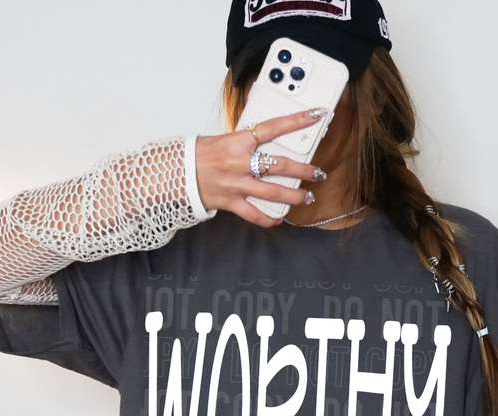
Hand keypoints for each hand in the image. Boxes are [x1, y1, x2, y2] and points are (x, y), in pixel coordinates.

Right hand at [195, 109, 328, 226]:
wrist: (179, 173)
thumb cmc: (202, 154)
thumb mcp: (227, 139)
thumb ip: (249, 141)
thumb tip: (272, 137)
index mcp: (239, 141)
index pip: (273, 127)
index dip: (296, 120)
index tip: (316, 114)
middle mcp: (240, 163)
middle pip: (280, 166)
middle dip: (304, 170)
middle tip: (318, 172)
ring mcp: (236, 184)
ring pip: (273, 192)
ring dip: (294, 196)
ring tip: (308, 197)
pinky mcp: (231, 202)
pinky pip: (254, 214)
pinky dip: (268, 219)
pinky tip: (279, 219)